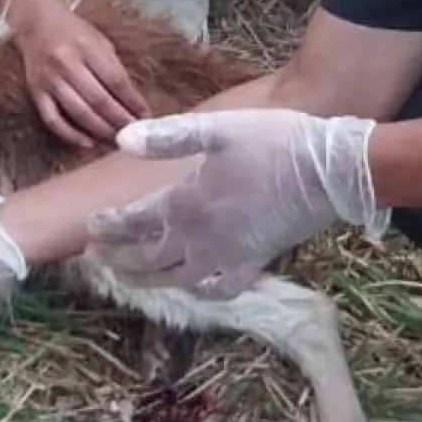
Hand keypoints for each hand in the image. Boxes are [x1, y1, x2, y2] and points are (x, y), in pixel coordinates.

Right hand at [12, 1, 150, 147]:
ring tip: (116, 139)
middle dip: (119, 119)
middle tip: (133, 133)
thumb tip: (131, 101)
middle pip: (98, 99)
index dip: (132, 101)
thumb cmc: (72, 31)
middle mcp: (66, 63)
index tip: (145, 115)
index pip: (115, 80)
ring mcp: (49, 80)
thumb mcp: (99, 40)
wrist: (35, 22)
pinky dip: (71, 135)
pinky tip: (88, 142)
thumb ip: (113, 68)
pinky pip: (53, 120)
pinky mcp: (36, 92)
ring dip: (101, 129)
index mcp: (86, 47)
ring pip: (78, 112)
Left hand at [85, 108, 390, 298]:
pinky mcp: (255, 264)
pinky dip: (202, 291)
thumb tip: (121, 139)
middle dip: (118, 257)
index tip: (90, 229)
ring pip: (177, 279)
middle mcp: (200, 237)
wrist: (330, 170)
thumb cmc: (274, 142)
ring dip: (148, 279)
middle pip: (148, 257)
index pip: (133, 222)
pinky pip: (222, 288)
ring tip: (129, 277)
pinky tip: (194, 286)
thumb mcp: (218, 129)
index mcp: (186, 203)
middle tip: (97, 257)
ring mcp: (228, 256)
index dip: (108, 227)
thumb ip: (167, 136)